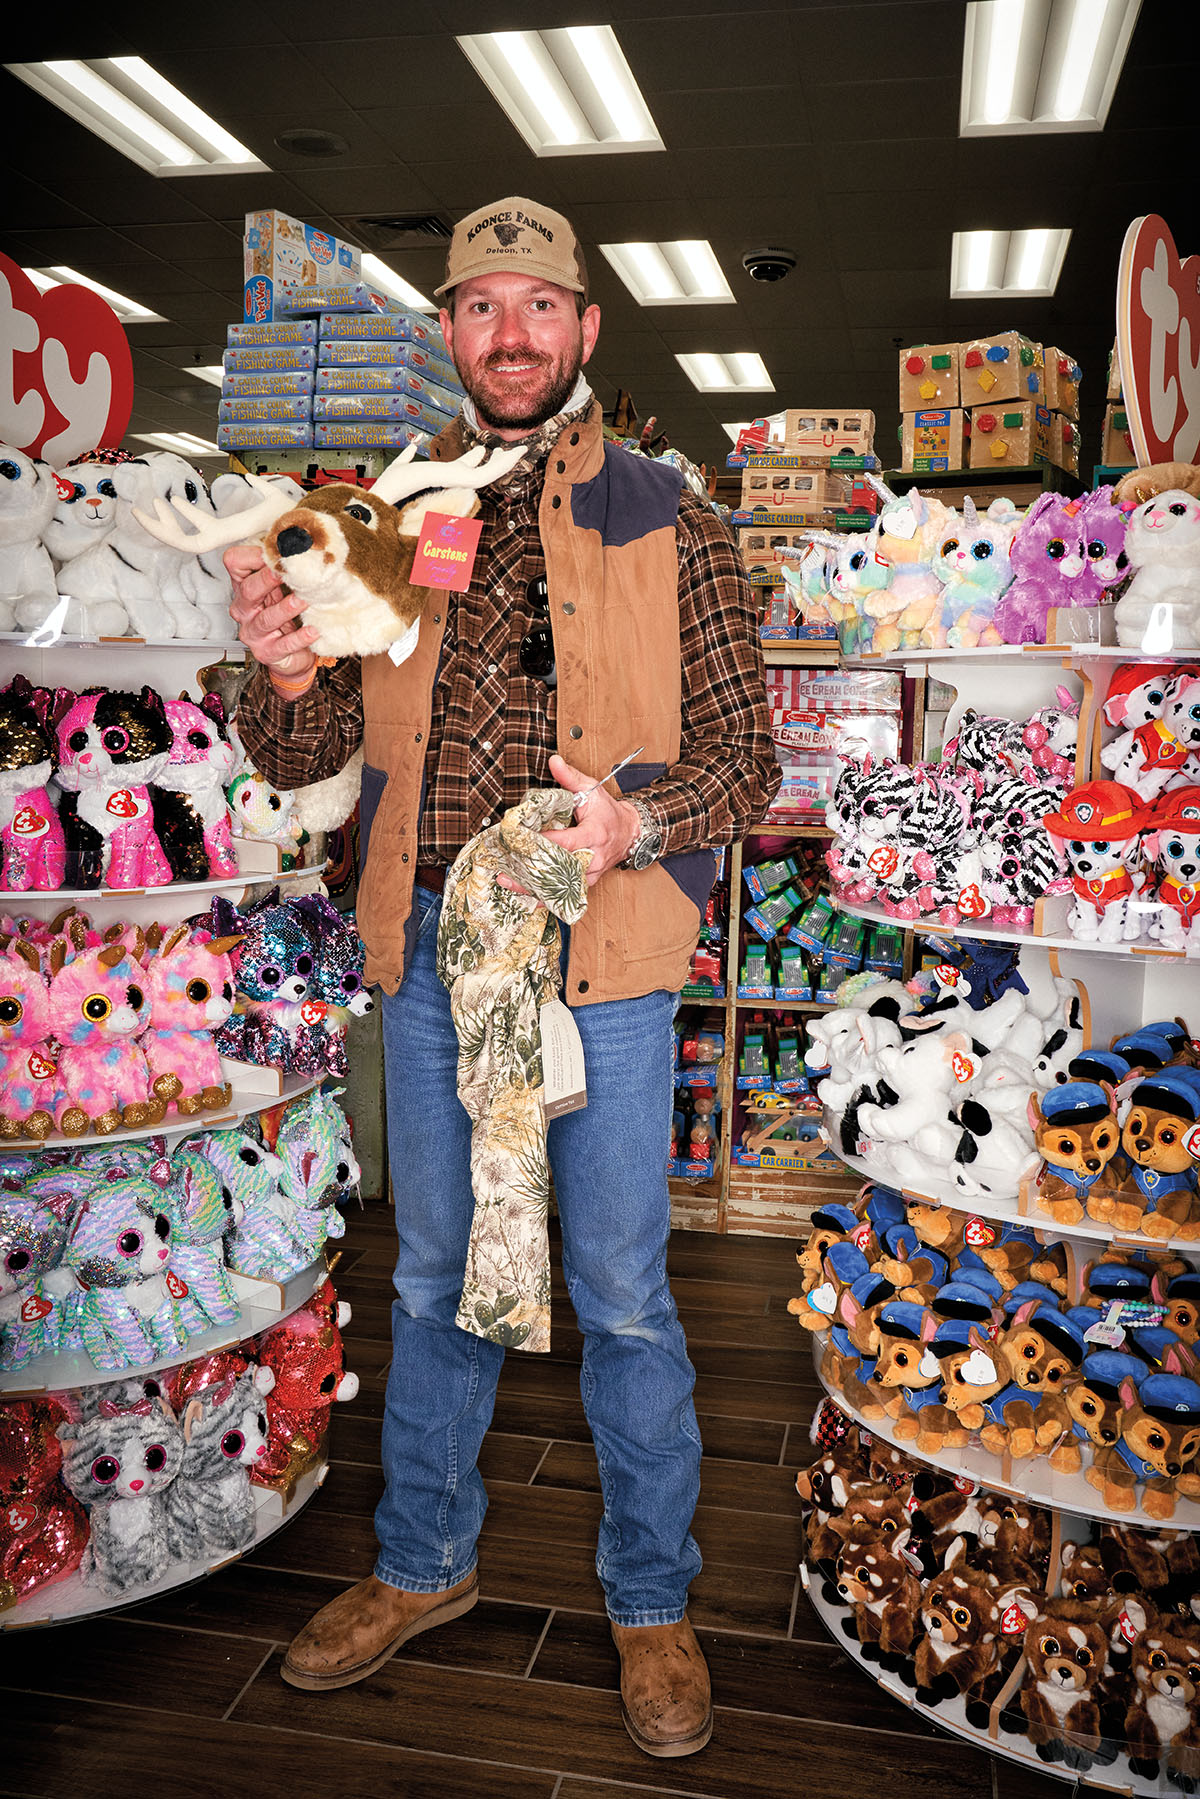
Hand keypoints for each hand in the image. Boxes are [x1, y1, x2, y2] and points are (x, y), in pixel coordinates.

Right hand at [225, 542, 317, 680]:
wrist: (292, 655)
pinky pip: (283, 644)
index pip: (235, 563)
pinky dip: (299, 637)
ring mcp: (254, 632)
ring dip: (286, 608)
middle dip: (267, 579)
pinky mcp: (267, 652)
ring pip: (267, 618)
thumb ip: (286, 568)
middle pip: (248, 590)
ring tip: (304, 600)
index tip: (274, 550)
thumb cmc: (287, 617)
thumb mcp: (283, 589)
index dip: (252, 555)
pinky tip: (312, 630)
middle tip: (285, 572)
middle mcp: (245, 608)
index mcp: (245, 587)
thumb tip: (304, 539)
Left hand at [494, 756, 640, 893]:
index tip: (519, 841)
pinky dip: (543, 894)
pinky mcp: (585, 883)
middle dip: (530, 870)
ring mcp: (590, 873)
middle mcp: (592, 858)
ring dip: (532, 886)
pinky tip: (522, 895)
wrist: (629, 833)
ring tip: (506, 882)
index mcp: (594, 835)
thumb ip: (570, 777)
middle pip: (558, 869)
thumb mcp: (592, 790)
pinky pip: (563, 891)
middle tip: (504, 871)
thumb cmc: (608, 812)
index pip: (565, 842)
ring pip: (559, 885)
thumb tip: (553, 761)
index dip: (542, 843)